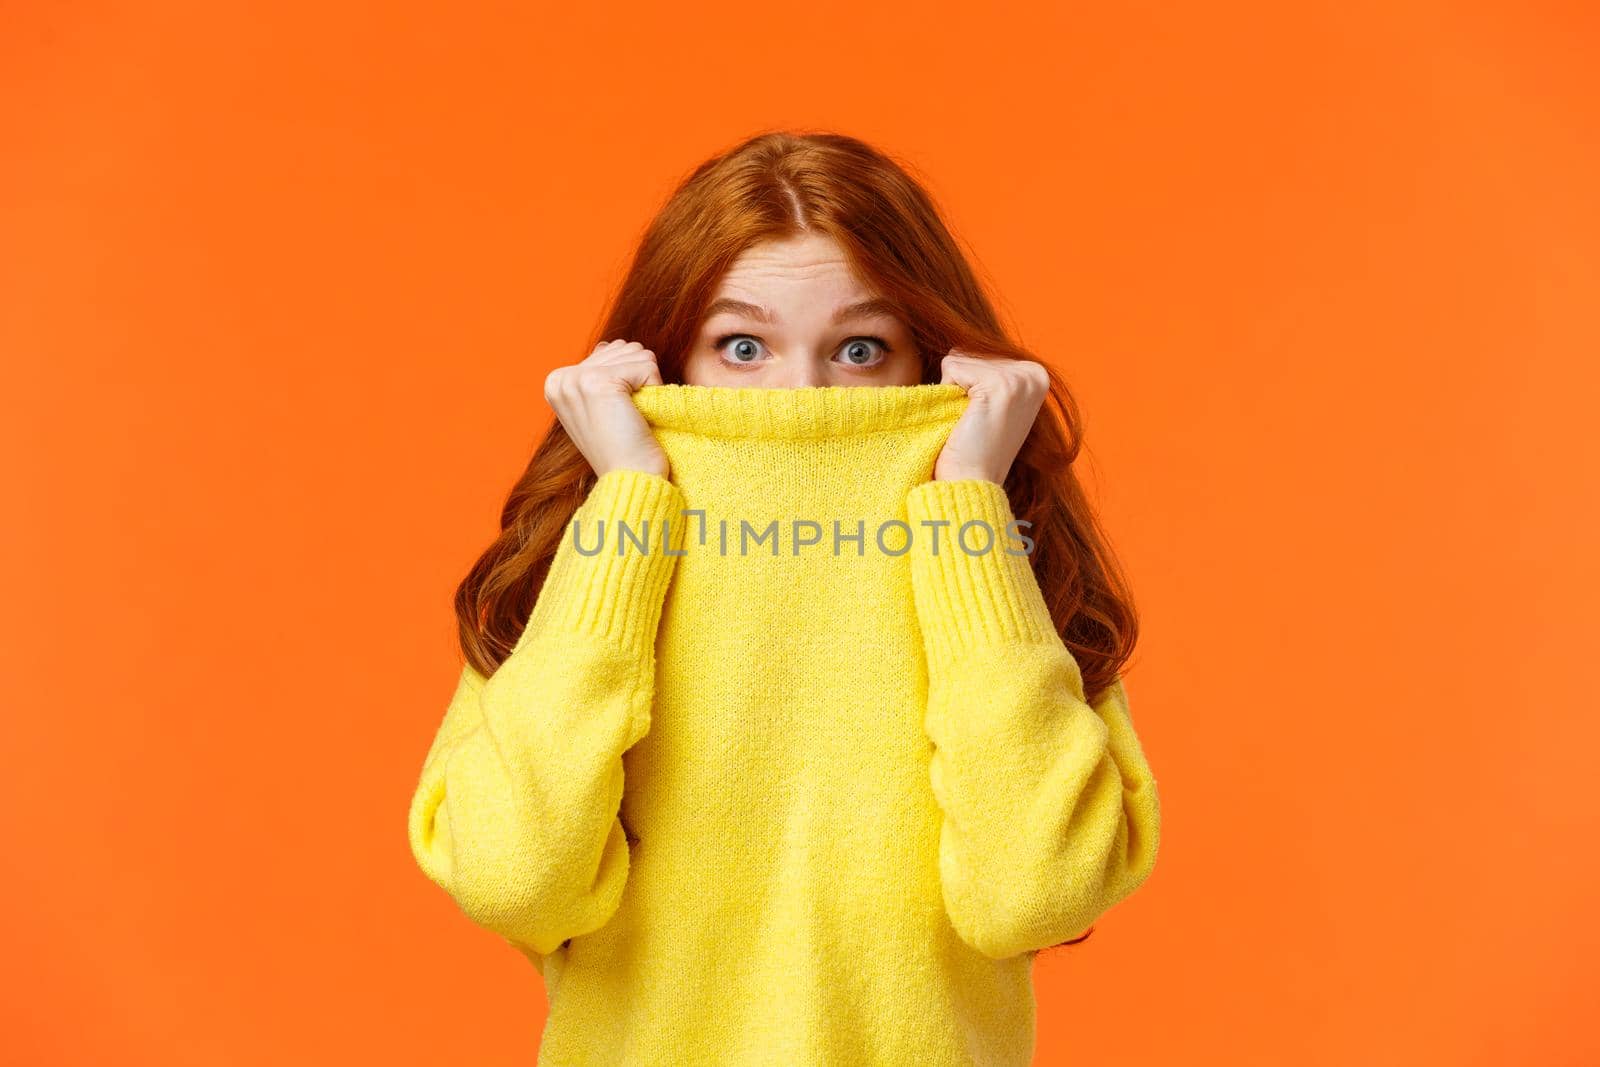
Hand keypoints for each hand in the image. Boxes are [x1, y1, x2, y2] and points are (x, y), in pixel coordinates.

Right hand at [544, 340, 670, 478]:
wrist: (631, 478)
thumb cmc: (623, 446)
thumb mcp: (600, 405)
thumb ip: (599, 371)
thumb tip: (606, 343)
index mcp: (556, 382)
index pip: (610, 351)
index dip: (628, 380)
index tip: (616, 413)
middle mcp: (561, 378)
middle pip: (624, 348)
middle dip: (637, 380)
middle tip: (626, 417)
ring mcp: (577, 379)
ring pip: (638, 353)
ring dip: (646, 386)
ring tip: (631, 417)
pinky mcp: (600, 382)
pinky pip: (648, 366)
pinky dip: (654, 390)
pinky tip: (640, 416)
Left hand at [932, 351, 1050, 483]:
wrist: (972, 481)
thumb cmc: (975, 447)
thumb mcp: (992, 402)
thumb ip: (986, 371)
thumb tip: (959, 345)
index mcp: (1037, 375)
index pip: (980, 354)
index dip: (969, 384)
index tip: (983, 415)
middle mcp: (1034, 373)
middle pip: (970, 352)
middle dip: (962, 386)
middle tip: (976, 421)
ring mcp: (1019, 378)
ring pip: (960, 358)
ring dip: (955, 391)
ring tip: (971, 421)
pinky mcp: (999, 384)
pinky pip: (952, 367)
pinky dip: (948, 393)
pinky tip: (966, 420)